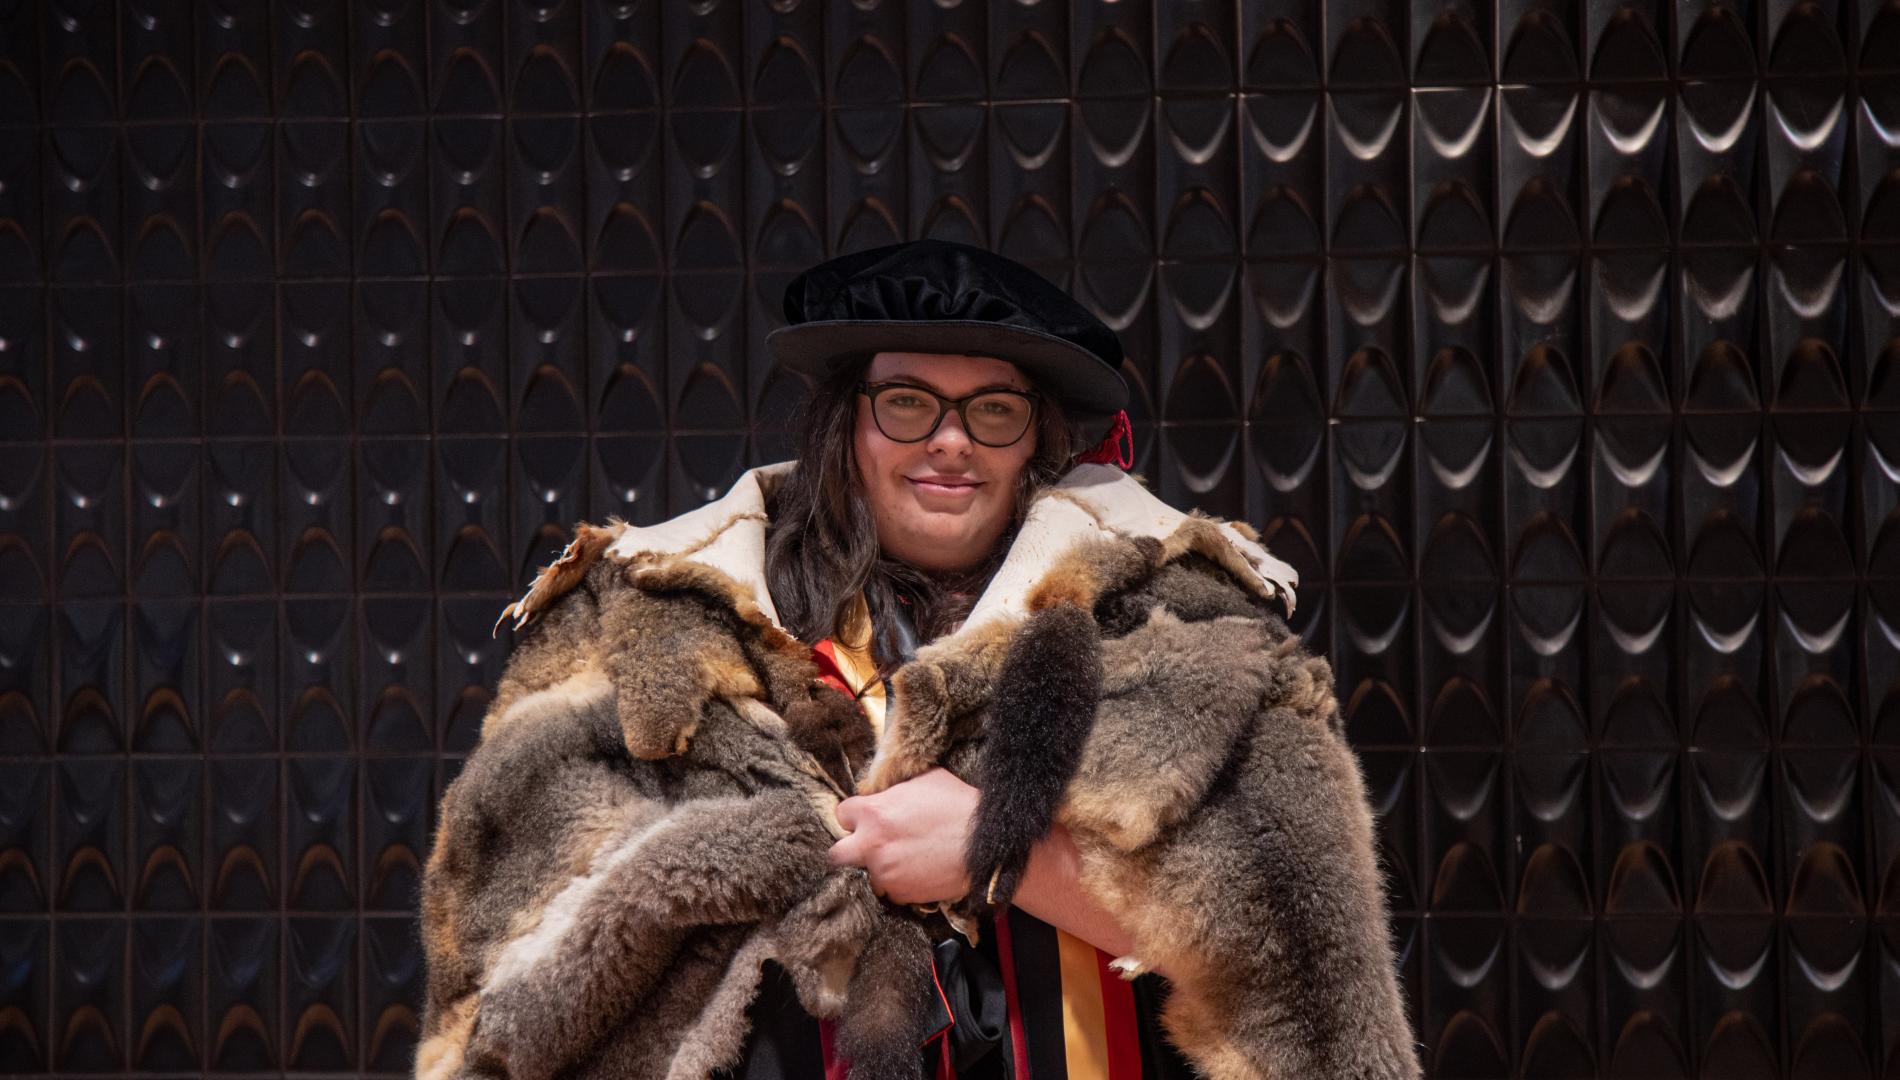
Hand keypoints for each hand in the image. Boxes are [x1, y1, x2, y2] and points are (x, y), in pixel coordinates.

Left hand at [827, 767, 977, 904]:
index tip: (867, 820)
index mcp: (874, 813)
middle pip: (837, 854)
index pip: (842, 814)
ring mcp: (885, 873)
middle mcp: (872, 845)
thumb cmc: (959, 805)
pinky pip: (890, 890)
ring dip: (879, 868)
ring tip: (903, 859)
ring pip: (866, 874)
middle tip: (869, 846)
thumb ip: (896, 787)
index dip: (856, 816)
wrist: (986, 844)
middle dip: (850, 849)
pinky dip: (900, 883)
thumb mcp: (926, 779)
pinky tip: (918, 871)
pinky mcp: (901, 893)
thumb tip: (887, 789)